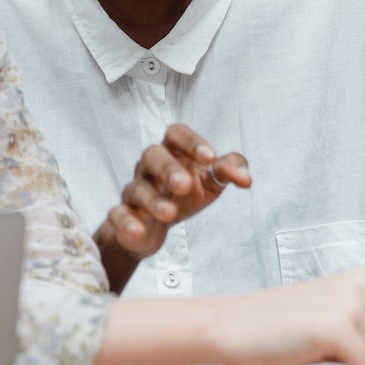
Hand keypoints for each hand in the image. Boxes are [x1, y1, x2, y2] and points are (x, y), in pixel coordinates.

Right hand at [102, 124, 251, 260]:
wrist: (156, 228)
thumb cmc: (186, 195)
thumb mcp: (211, 180)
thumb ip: (230, 171)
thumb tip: (246, 178)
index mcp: (173, 151)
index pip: (176, 133)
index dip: (191, 142)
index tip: (210, 158)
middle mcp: (150, 166)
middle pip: (152, 155)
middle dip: (168, 168)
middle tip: (184, 185)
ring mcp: (135, 190)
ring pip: (138, 188)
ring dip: (153, 200)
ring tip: (170, 214)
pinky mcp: (123, 215)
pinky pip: (118, 214)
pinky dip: (126, 222)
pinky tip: (138, 231)